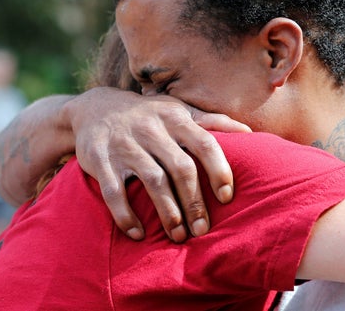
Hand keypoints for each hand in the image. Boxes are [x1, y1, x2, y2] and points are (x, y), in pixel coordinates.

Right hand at [63, 87, 250, 241]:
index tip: (227, 197)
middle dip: (194, 202)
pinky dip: (126, 216)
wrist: (95, 108)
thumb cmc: (149, 116)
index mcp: (175, 117)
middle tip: (203, 230)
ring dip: (168, 212)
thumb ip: (212, 121)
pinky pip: (114, 192)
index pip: (204, 143)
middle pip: (180, 167)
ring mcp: (124, 144)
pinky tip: (139, 234)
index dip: (218, 170)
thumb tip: (249, 133)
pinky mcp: (99, 159)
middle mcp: (151, 128)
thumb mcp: (178, 111)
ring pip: (152, 181)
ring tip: (179, 236)